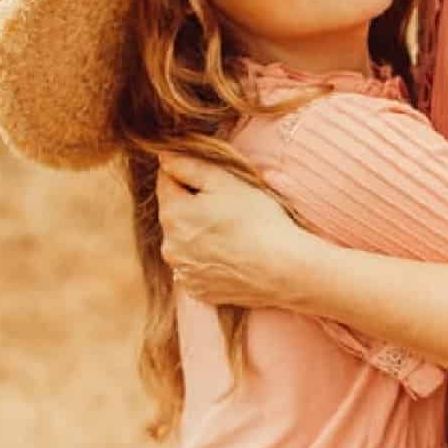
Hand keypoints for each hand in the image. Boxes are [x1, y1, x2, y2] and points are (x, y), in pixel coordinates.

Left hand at [155, 154, 316, 307]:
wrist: (284, 270)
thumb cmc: (258, 221)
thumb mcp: (226, 182)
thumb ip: (189, 165)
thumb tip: (163, 156)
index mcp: (172, 214)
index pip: (166, 181)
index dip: (189, 175)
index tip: (214, 181)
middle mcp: (169, 246)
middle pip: (174, 213)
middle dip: (193, 206)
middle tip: (228, 208)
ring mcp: (182, 272)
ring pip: (183, 241)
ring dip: (198, 234)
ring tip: (231, 234)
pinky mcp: (198, 290)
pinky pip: (194, 266)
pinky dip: (206, 259)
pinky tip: (230, 255)